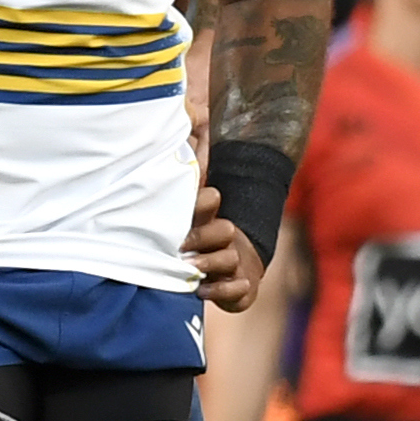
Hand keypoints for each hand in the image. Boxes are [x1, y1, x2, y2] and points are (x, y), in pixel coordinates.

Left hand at [188, 188, 262, 310]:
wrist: (235, 270)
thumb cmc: (195, 238)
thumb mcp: (183, 213)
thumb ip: (183, 180)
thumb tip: (185, 129)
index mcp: (209, 217)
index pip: (210, 201)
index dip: (201, 202)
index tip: (186, 206)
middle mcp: (225, 239)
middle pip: (225, 230)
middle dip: (201, 236)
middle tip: (178, 244)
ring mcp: (234, 264)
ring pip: (229, 258)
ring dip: (209, 263)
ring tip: (188, 267)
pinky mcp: (241, 289)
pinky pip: (238, 290)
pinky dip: (221, 291)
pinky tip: (201, 291)